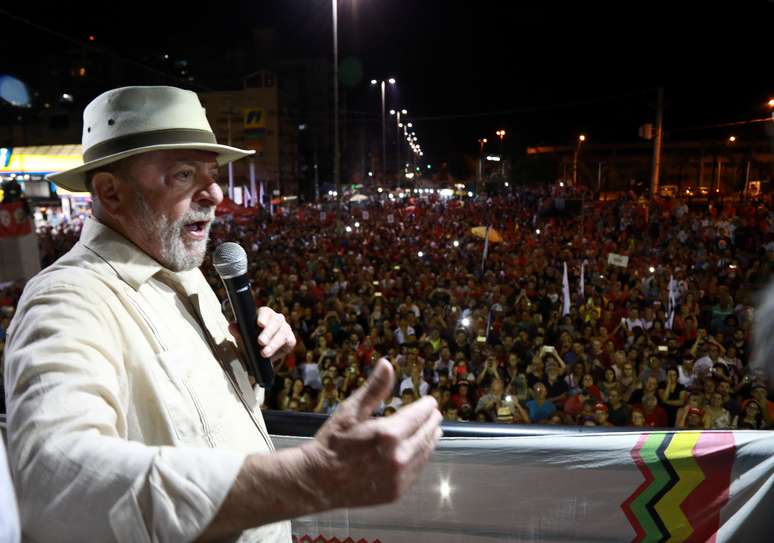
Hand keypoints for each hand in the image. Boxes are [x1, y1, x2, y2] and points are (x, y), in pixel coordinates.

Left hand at [229, 307, 296, 361]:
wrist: (260, 355)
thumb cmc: (252, 342)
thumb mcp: (243, 338)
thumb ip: (238, 332)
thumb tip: (231, 326)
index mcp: (265, 315)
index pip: (265, 312)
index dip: (263, 317)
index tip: (260, 324)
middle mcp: (277, 319)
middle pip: (276, 322)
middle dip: (268, 332)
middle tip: (260, 341)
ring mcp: (285, 328)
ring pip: (282, 333)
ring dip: (273, 343)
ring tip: (264, 353)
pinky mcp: (291, 339)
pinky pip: (289, 342)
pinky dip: (280, 349)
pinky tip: (273, 355)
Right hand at [303, 359, 442, 507]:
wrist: (319, 482)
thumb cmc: (333, 442)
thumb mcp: (351, 411)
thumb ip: (374, 388)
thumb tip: (387, 363)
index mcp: (389, 434)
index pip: (419, 415)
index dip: (427, 406)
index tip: (431, 401)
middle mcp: (399, 456)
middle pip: (427, 434)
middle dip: (431, 421)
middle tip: (434, 414)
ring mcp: (399, 477)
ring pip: (425, 453)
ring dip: (430, 439)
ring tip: (433, 430)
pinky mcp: (397, 492)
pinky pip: (416, 471)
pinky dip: (420, 458)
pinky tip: (419, 451)